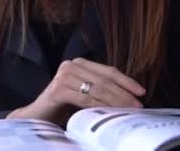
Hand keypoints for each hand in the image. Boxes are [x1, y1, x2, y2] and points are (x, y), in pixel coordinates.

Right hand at [7, 58, 144, 121]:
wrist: (38, 116)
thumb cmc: (64, 107)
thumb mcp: (85, 94)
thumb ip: (101, 90)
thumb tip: (130, 97)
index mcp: (79, 64)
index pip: (108, 70)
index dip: (126, 81)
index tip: (141, 92)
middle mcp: (70, 65)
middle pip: (104, 79)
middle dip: (123, 93)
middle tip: (137, 106)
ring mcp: (63, 76)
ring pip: (97, 88)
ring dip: (115, 101)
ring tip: (127, 111)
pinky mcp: (58, 90)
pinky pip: (85, 98)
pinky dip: (99, 106)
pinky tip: (108, 113)